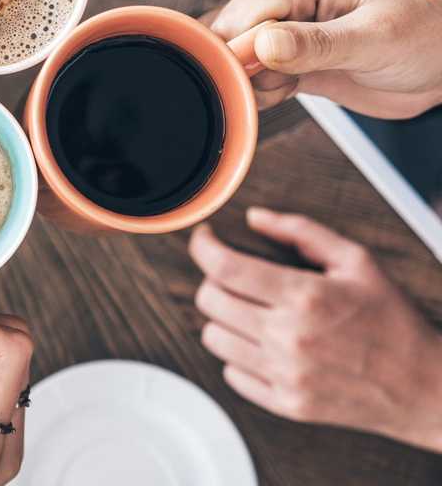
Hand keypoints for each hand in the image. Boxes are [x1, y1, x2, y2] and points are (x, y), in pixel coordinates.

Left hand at [190, 208, 441, 451]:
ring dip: (223, 318)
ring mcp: (285, 375)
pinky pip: (231, 374)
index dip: (203, 246)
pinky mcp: (286, 404)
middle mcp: (289, 337)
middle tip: (234, 275)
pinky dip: (238, 355)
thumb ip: (301, 231)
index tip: (205, 238)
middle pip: (209, 300)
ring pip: (213, 337)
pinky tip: (263, 343)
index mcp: (305, 296)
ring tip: (251, 310)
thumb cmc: (391, 319)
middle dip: (214, 279)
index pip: (224, 267)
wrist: (424, 386)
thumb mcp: (356, 260)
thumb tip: (254, 218)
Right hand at [207, 0, 441, 116]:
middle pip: (226, 37)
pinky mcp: (280, 53)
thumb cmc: (423, 40)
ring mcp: (277, 25)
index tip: (264, 79)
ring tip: (294, 84)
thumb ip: (316, 44)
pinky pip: (247, 74)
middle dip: (246, 71)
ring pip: (231, 59)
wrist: (441, 65)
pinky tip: (290, 89)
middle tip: (287, 82)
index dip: (240, 53)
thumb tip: (262, 45)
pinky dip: (260, 92)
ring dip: (253, 83)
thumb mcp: (375, 41)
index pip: (240, 16)